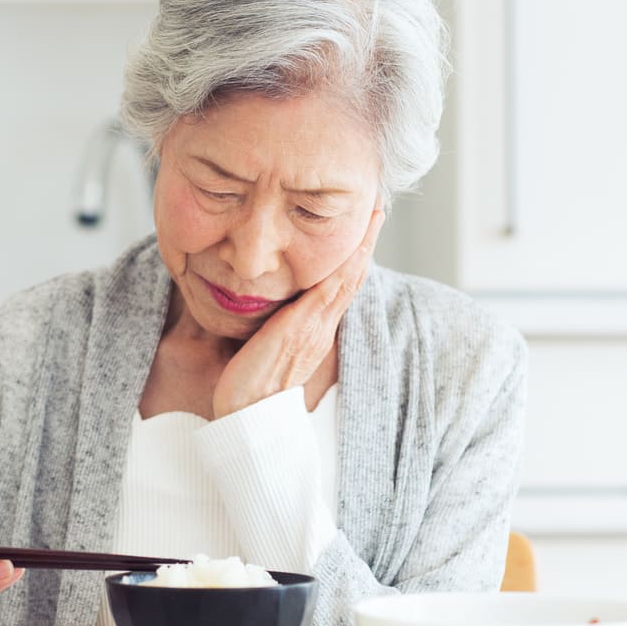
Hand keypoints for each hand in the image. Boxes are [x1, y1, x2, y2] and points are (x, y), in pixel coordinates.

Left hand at [212, 207, 382, 418]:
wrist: (247, 416)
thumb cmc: (247, 387)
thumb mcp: (261, 346)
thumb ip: (267, 325)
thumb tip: (258, 308)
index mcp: (314, 330)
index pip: (339, 286)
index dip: (353, 257)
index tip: (360, 229)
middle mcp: (322, 327)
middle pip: (353, 277)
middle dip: (366, 242)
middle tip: (379, 208)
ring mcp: (317, 327)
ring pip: (349, 278)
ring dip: (365, 243)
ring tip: (377, 212)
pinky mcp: (305, 327)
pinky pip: (334, 288)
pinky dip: (349, 262)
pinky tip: (357, 240)